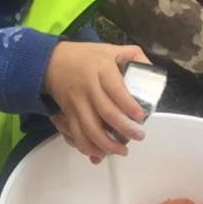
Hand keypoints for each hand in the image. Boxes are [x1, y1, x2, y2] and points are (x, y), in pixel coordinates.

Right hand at [42, 42, 149, 159]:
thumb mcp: (112, 49)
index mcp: (102, 69)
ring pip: (90, 128)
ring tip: (122, 151)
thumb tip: (152, 72)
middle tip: (139, 136)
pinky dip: (87, 148)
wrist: (51, 61)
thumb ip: (134, 57)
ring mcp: (77, 102)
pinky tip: (99, 154)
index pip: (116, 89)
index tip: (141, 116)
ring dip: (107, 145)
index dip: (129, 105)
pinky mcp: (68, 114)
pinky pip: (76, 134)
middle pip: (106, 112)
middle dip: (124, 129)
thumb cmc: (87, 57)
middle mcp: (88, 87)